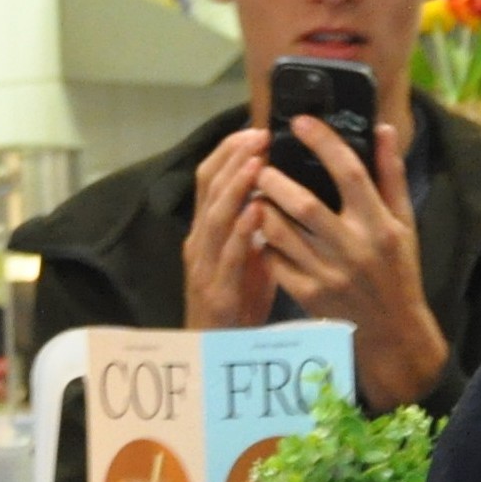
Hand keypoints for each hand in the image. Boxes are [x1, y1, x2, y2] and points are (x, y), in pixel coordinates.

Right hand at [182, 128, 279, 330]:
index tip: (255, 130)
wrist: (218, 351)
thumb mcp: (249, 257)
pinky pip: (229, 256)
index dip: (230, 153)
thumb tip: (279, 195)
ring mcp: (205, 265)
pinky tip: (258, 214)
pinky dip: (242, 232)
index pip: (211, 180)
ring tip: (258, 161)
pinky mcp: (217, 290)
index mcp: (208, 230)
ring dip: (236, 187)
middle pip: (209, 189)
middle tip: (260, 134)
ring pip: (215, 216)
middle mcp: (201, 241)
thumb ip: (258, 228)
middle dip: (233, 158)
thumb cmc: (239, 303)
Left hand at [252, 118, 450, 410]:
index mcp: (379, 225)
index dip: (323, 142)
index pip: (349, 172)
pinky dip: (263, 240)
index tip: (300, 122)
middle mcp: (353, 248)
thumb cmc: (398, 272)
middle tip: (260, 164)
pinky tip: (260, 227)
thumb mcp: (404, 223)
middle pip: (304, 203)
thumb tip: (380, 129)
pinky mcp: (308, 295)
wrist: (394, 332)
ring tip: (254, 192)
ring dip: (262, 207)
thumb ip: (390, 175)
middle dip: (274, 178)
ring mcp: (328, 274)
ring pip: (281, 231)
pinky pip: (274, 260)